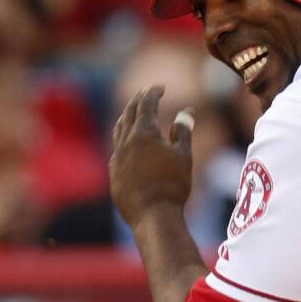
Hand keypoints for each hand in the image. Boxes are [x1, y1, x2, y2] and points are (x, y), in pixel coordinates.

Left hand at [110, 86, 193, 228]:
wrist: (152, 215)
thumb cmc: (173, 184)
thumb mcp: (183, 155)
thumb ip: (183, 131)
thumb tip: (187, 112)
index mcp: (143, 133)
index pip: (146, 105)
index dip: (153, 93)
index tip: (160, 86)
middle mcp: (126, 142)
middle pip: (129, 114)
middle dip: (138, 100)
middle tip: (146, 92)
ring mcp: (117, 157)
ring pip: (119, 130)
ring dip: (127, 116)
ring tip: (133, 111)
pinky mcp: (114, 172)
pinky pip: (116, 148)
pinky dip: (123, 137)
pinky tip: (127, 142)